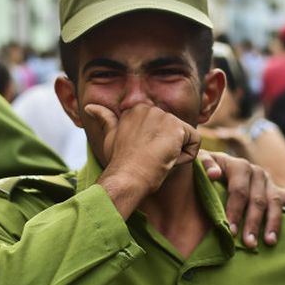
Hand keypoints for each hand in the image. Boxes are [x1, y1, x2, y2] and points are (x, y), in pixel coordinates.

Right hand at [88, 103, 200, 217]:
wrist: (127, 177)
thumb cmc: (118, 162)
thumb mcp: (110, 138)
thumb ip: (105, 119)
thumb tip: (89, 107)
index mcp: (137, 109)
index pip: (161, 128)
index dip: (154, 146)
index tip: (141, 154)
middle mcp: (150, 108)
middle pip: (174, 132)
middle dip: (167, 148)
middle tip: (150, 159)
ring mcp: (164, 116)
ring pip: (185, 138)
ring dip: (176, 154)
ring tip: (158, 160)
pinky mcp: (177, 128)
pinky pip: (195, 143)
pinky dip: (186, 157)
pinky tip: (168, 160)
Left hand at [199, 151, 284, 247]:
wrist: (213, 166)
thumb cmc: (203, 171)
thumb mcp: (198, 164)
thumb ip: (204, 165)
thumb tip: (215, 175)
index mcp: (238, 165)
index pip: (239, 190)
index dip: (235, 211)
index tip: (231, 231)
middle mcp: (256, 172)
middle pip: (257, 200)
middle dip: (253, 223)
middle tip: (248, 243)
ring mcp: (268, 181)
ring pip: (275, 202)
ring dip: (273, 223)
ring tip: (269, 242)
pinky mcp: (276, 190)